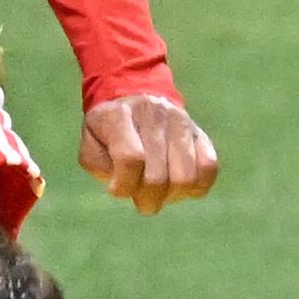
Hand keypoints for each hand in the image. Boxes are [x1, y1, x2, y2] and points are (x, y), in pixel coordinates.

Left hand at [80, 91, 218, 214]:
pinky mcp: (200, 133)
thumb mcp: (90, 142)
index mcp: (120, 116)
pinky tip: (179, 188)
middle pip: (158, 174)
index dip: (124, 184)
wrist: (134, 97)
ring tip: (160, 195)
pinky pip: (209, 167)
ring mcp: (181, 123)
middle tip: (141, 202)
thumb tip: (122, 184)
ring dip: (171, 196)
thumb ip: (98, 164)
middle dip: (147, 198)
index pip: (131, 157)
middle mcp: (154, 116)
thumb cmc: (108, 130)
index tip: (115, 191)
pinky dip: (195, 187)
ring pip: (186, 175)